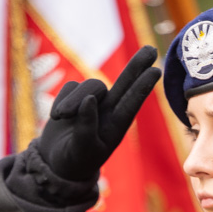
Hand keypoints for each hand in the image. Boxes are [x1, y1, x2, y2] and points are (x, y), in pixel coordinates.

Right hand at [38, 46, 161, 180]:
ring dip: (72, 101)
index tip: (156, 71)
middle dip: (136, 66)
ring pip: (89, 86)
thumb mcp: (82, 149)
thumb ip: (86, 127)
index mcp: (116, 126)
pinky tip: (58, 118)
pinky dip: (61, 101)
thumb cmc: (74, 161)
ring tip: (60, 117)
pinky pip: (69, 87)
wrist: (56, 162)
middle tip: (150, 49)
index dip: (142, 87)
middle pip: (124, 82)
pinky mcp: (74, 96)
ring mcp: (92, 101)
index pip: (131, 103)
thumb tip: (88, 100)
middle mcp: (109, 110)